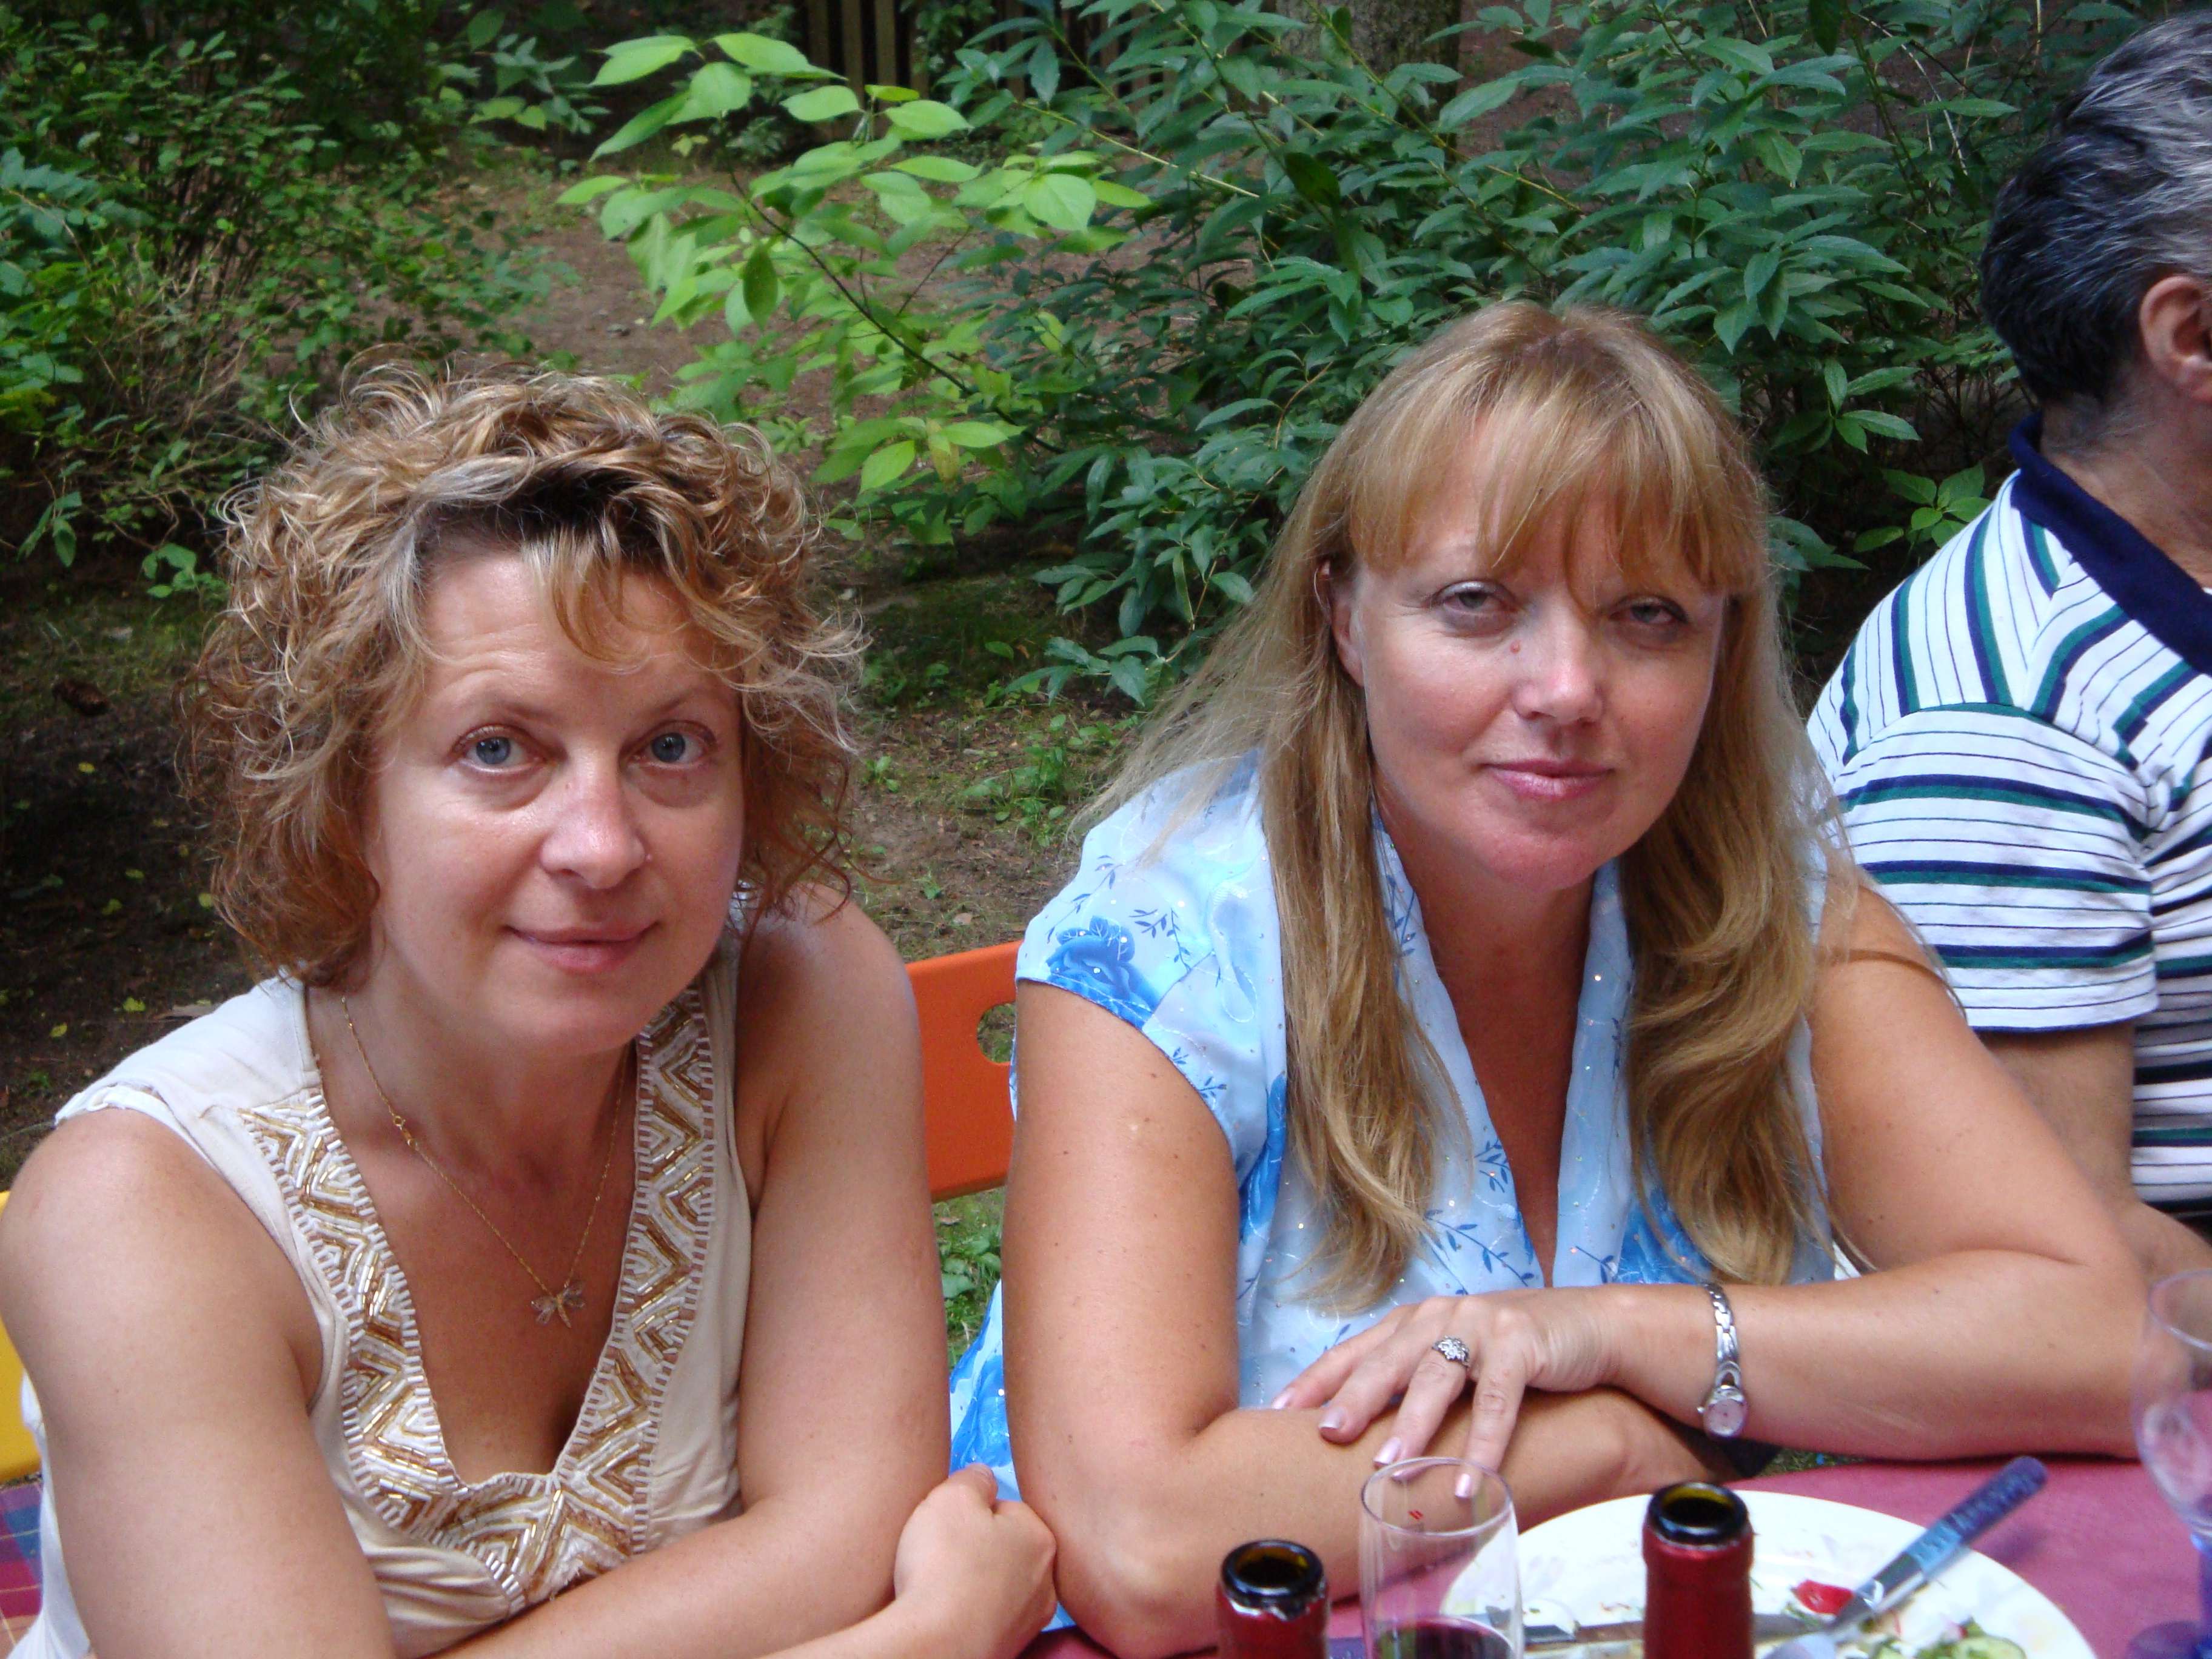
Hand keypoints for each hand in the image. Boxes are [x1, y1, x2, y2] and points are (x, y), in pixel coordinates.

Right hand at [889, 1465, 1057, 1658]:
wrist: (936, 1646)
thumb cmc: (945, 1565)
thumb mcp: (953, 1496)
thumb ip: (974, 1478)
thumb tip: (983, 1477)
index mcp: (1040, 1538)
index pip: (1006, 1509)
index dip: (971, 1513)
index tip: (948, 1527)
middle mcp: (1047, 1582)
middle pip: (1005, 1549)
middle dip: (977, 1549)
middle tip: (943, 1556)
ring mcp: (1029, 1622)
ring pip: (998, 1586)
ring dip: (975, 1584)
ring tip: (943, 1588)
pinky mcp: (1009, 1650)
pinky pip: (988, 1619)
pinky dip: (971, 1615)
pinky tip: (950, 1615)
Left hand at [1273, 1291, 1614, 1473]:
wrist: (1589, 1326)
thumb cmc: (1512, 1349)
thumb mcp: (1456, 1356)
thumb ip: (1414, 1380)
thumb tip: (1362, 1431)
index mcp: (1416, 1319)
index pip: (1356, 1349)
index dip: (1317, 1379)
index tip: (1279, 1412)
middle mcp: (1441, 1315)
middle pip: (1387, 1360)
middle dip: (1353, 1398)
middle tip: (1326, 1434)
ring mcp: (1482, 1325)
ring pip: (1437, 1378)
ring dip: (1412, 1425)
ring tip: (1388, 1466)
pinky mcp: (1523, 1344)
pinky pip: (1499, 1400)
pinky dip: (1484, 1444)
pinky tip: (1471, 1481)